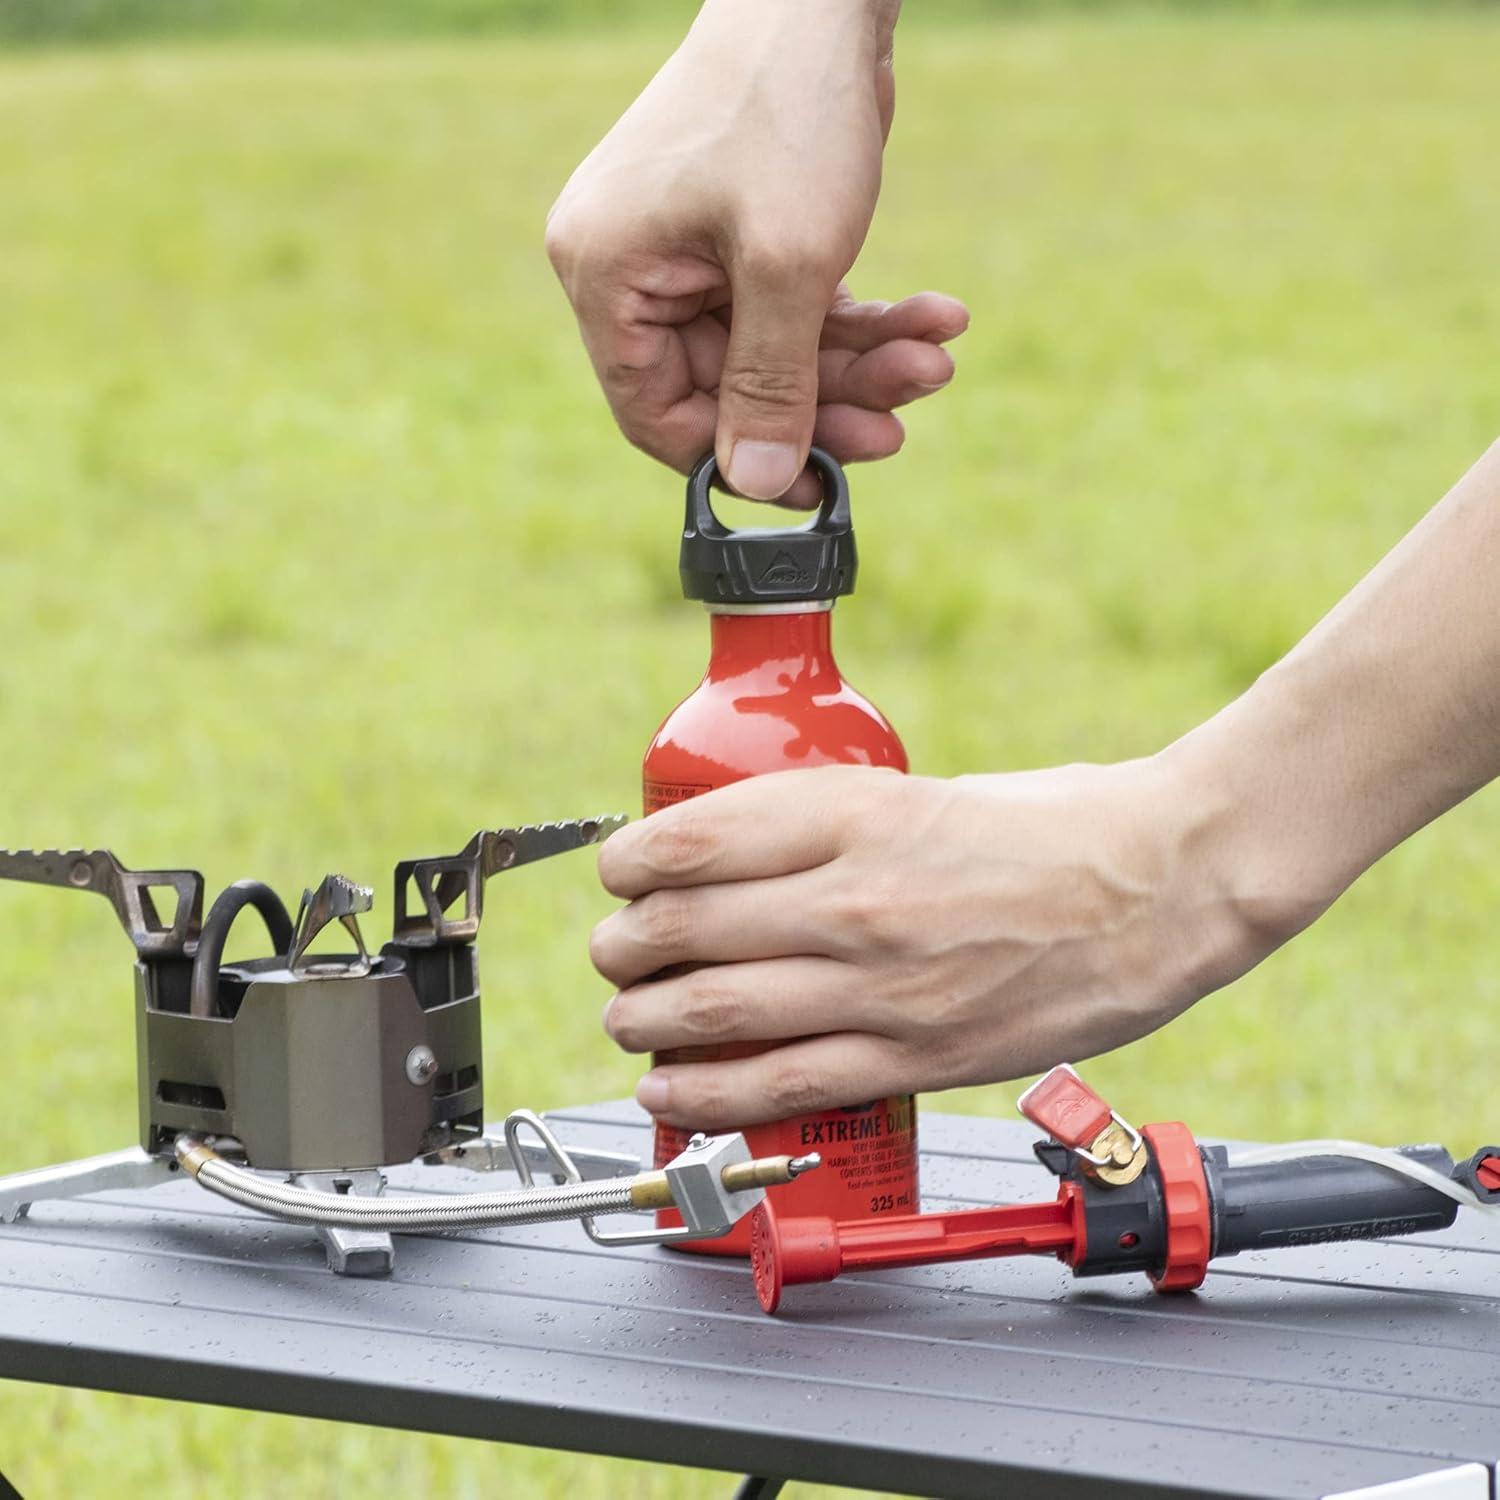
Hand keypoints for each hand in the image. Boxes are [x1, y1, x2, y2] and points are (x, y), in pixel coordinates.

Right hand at [545, 0, 968, 505]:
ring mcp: (686, 252)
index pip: (657, 413)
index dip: (737, 456)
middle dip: (827, 400)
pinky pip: (795, 307)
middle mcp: (633, 269)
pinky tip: (930, 317)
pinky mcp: (738, 235)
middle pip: (729, 387)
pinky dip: (860, 318)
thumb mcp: (786, 264)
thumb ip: (771, 384)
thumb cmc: (789, 106)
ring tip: (935, 356)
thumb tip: (758, 481)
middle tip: (902, 420)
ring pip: (775, 351)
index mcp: (605, 275)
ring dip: (860, 362)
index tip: (815, 479)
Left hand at [590, 761, 1285, 1129]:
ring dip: (644, 1020)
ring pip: (715, 1012)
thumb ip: (829, 827)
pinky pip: (783, 1084)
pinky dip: (707, 1093)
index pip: (692, 840)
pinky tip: (667, 1089)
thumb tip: (739, 858)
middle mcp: (857, 898)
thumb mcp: (922, 789)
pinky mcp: (917, 1054)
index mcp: (857, 811)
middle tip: (613, 950)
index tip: (617, 872)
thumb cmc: (1054, 825)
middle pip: (683, 928)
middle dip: (623, 945)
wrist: (1164, 884)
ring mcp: (884, 985)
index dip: (628, 862)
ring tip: (626, 1017)